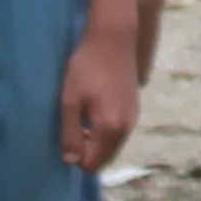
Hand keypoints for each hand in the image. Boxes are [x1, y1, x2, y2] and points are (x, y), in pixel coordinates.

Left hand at [58, 21, 145, 173]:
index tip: (65, 135)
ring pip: (112, 144)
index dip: (76, 156)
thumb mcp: (70, 100)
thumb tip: (71, 161)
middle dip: (87, 151)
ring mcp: (134, 117)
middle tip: (71, 127)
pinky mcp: (134, 107)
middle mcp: (127, 128)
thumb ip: (70, 133)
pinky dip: (105, 130)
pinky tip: (94, 109)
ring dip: (96, 140)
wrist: (113, 37)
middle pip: (105, 157)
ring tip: (81, 117)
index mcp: (111, 129)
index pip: (93, 163)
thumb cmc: (86, 67)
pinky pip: (119, 131)